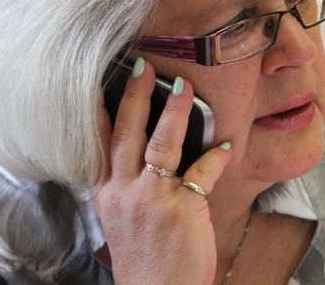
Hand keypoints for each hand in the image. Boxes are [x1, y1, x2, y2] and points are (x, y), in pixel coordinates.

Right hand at [94, 57, 233, 284]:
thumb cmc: (143, 258)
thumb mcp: (121, 219)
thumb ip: (127, 183)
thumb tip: (145, 151)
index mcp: (107, 193)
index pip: (99, 142)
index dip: (101, 109)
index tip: (101, 81)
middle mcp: (124, 191)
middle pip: (127, 132)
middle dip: (135, 95)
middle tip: (144, 66)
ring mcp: (152, 199)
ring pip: (161, 142)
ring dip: (174, 111)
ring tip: (184, 86)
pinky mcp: (183, 208)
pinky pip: (203, 171)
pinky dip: (216, 156)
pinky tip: (226, 144)